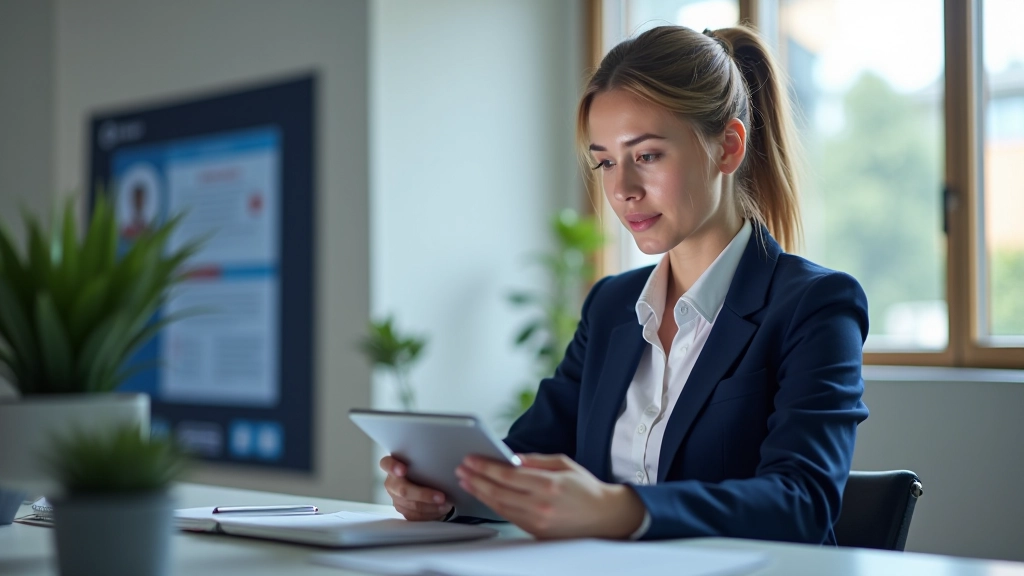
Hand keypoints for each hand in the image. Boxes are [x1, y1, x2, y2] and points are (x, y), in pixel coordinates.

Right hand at [380, 455, 452, 520]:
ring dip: (430, 506)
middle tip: (441, 497)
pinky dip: (429, 513)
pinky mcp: (402, 510)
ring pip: (411, 505)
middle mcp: (392, 482)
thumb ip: (428, 462)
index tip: (403, 470)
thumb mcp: (425, 462)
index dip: (393, 467)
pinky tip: (440, 509)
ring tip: (445, 503)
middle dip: (423, 494)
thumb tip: (448, 470)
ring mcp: (395, 498)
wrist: (427, 484)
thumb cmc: (425, 469)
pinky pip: (415, 515)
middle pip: (402, 490)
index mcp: (393, 465)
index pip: (386, 464)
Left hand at [455, 453, 644, 538]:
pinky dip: (493, 505)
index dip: (486, 467)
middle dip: (476, 479)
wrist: (604, 517)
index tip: (471, 460)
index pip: (508, 475)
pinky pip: (508, 516)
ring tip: (466, 481)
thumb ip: (535, 460)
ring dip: (480, 492)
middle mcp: (541, 505)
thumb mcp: (564, 464)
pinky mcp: (536, 532)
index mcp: (549, 484)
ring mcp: (537, 521)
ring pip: (500, 506)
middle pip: (499, 492)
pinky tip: (484, 495)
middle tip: (462, 469)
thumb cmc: (585, 488)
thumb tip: (510, 456)